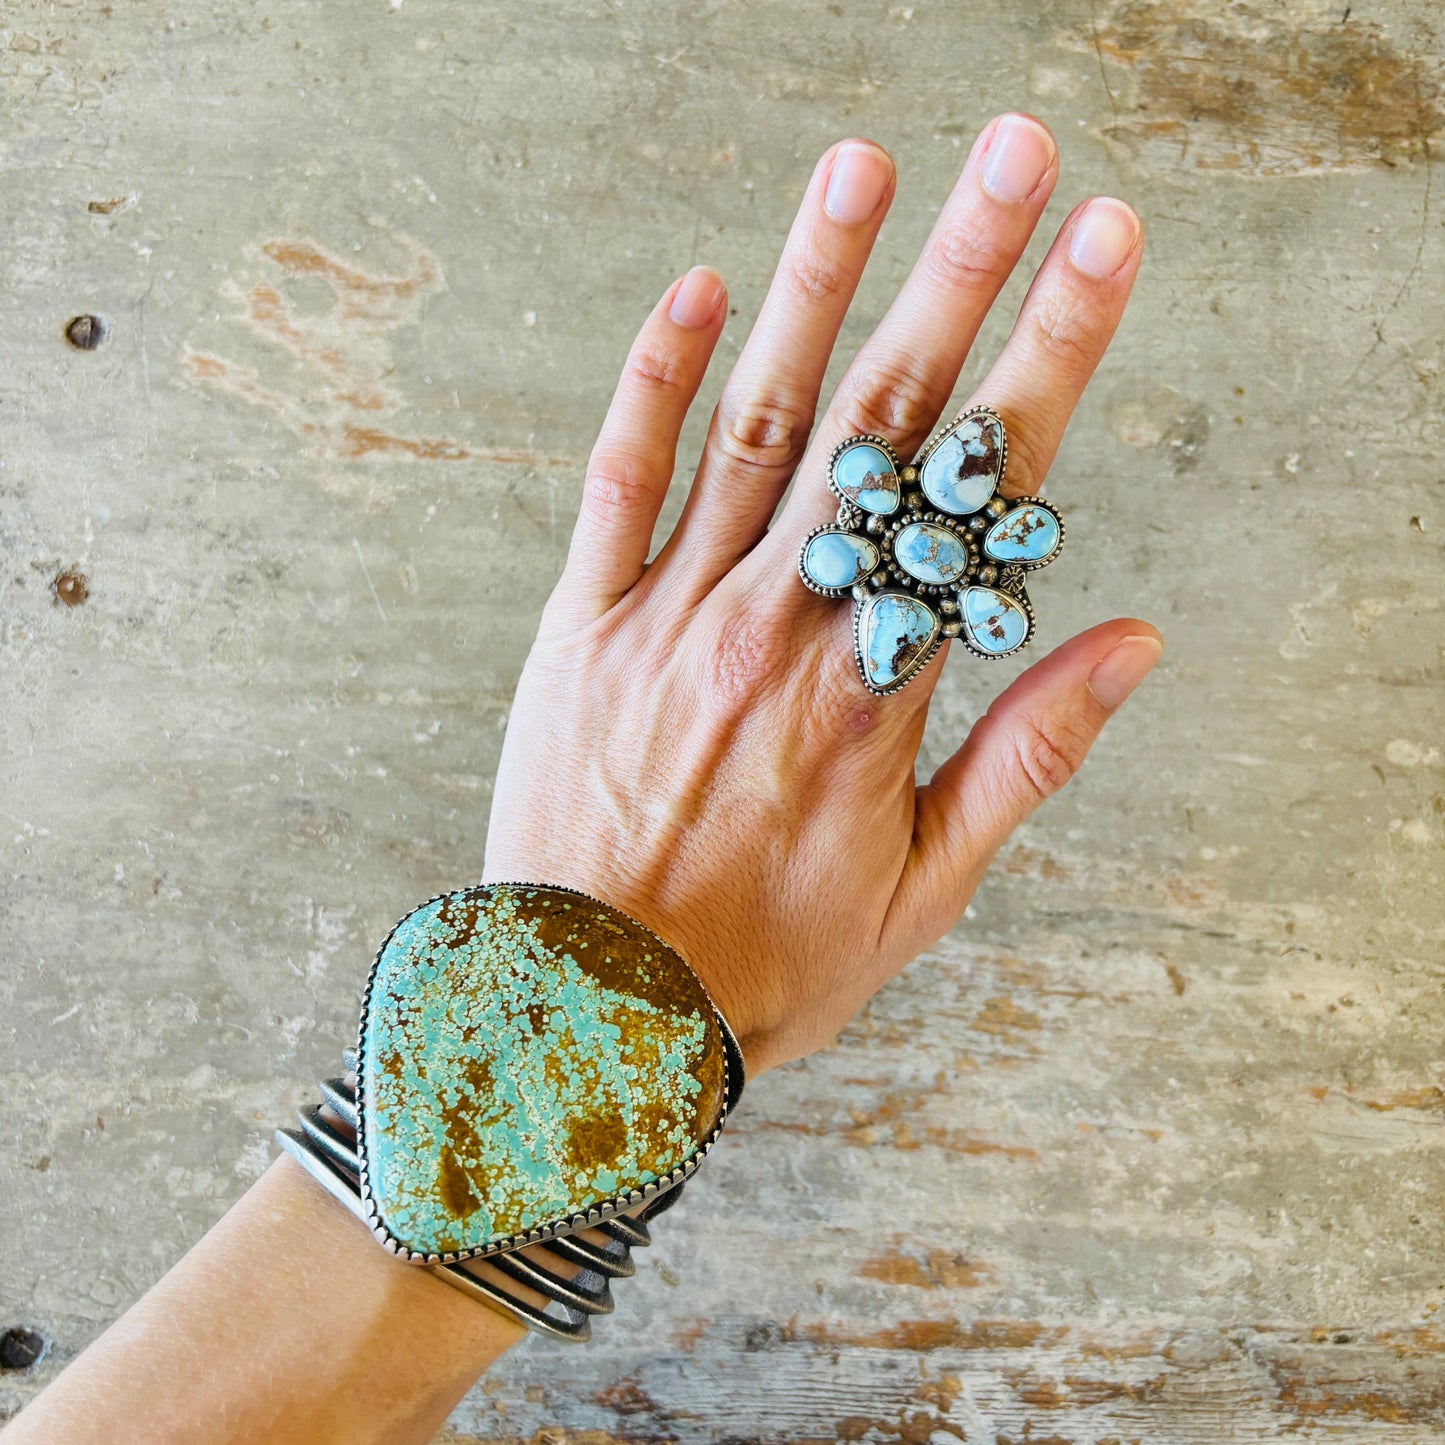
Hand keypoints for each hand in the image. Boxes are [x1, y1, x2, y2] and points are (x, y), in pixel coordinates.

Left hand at [484, 114, 1159, 1075]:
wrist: (594, 1010)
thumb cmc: (768, 963)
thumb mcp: (924, 891)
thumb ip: (1026, 759)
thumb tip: (1129, 640)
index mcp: (876, 691)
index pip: (985, 493)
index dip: (1051, 355)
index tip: (1102, 247)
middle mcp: (780, 628)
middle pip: (886, 423)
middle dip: (958, 273)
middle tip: (1015, 153)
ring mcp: (672, 616)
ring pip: (757, 423)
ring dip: (814, 284)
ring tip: (865, 165)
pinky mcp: (580, 627)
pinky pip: (619, 482)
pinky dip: (656, 381)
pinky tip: (698, 290)